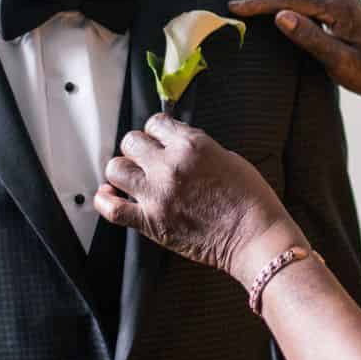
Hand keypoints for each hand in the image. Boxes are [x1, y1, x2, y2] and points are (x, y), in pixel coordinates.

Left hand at [94, 112, 304, 282]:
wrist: (255, 236)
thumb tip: (174, 149)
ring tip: (131, 179)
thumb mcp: (228, 157)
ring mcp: (157, 194)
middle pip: (131, 141)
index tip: (158, 141)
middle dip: (138, 149)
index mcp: (192, 145)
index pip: (155, 122)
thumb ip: (195, 149)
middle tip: (146, 161)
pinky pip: (112, 208)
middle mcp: (170, 165)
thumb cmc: (250, 200)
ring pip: (115, 169)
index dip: (155, 131)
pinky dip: (105, 201)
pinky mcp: (150, 222)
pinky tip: (108, 196)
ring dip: (122, 172)